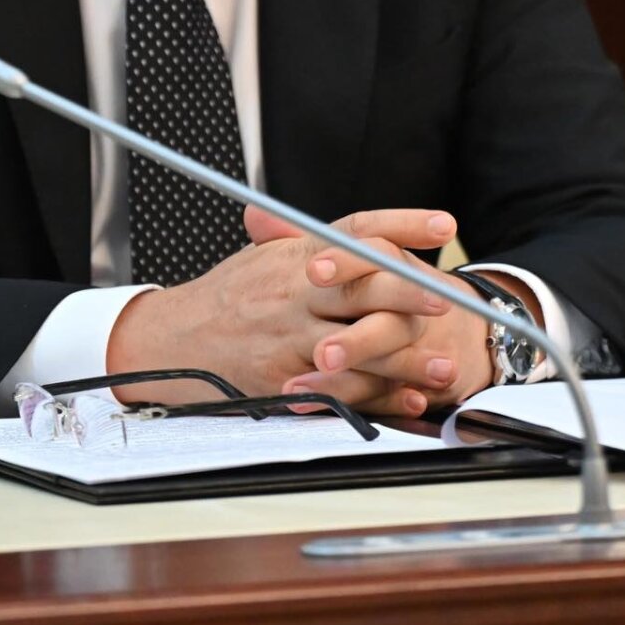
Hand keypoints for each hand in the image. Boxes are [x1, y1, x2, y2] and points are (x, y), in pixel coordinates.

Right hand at [104, 207, 458, 417]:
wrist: (173, 340)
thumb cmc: (229, 298)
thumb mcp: (266, 258)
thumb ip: (314, 246)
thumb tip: (371, 236)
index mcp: (296, 255)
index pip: (356, 229)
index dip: (402, 222)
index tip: (444, 224)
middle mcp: (294, 290)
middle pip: (362, 283)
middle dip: (411, 290)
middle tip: (452, 299)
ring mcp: (288, 335)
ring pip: (357, 343)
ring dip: (404, 356)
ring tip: (444, 365)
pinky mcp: (283, 378)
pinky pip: (338, 389)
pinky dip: (377, 398)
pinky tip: (409, 402)